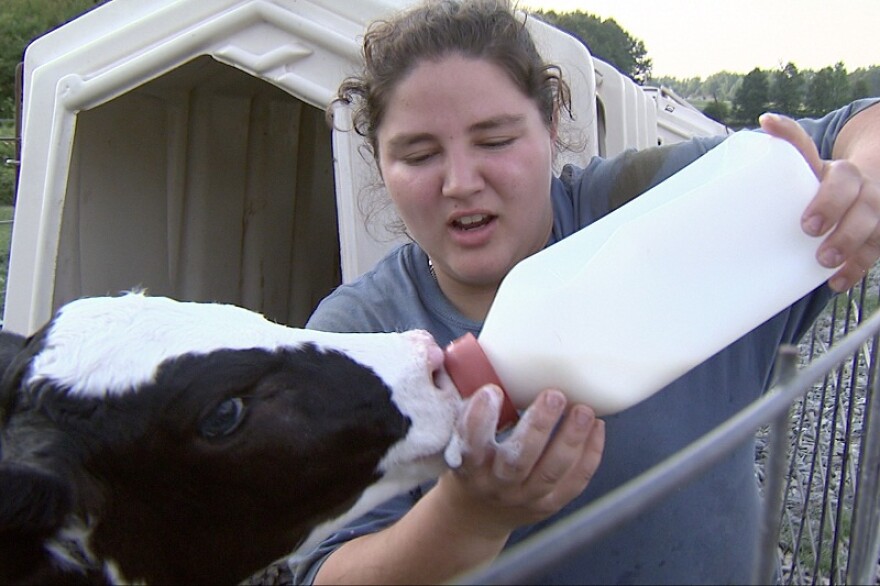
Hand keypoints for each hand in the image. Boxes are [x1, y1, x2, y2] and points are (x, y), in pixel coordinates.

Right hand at [438, 385, 604, 538]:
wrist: (477, 513)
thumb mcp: (457, 439)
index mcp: (468, 465)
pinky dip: (589, 455)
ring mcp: (524, 497)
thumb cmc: (471, 462)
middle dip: (539, 426)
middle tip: (555, 395)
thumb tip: (479, 357)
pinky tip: (596, 428)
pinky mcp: (548, 504)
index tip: (492, 391)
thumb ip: (469, 407)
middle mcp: (495, 483)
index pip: (471, 443)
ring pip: (552, 471)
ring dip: (571, 438)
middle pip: (518, 459)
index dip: (481, 418)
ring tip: (584, 410)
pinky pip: (574, 482)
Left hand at [759, 112, 879, 291]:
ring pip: (875, 230)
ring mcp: (875, 215)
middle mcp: (865, 192)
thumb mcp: (805, 162)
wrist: (856, 188)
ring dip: (852, 249)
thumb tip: (766, 119)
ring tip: (826, 265)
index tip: (808, 224)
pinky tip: (837, 282)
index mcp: (843, 174)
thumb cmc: (819, 179)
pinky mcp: (877, 237)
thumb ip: (789, 143)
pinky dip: (857, 269)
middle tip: (812, 237)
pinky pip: (875, 253)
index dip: (829, 201)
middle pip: (864, 205)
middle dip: (842, 226)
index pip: (842, 180)